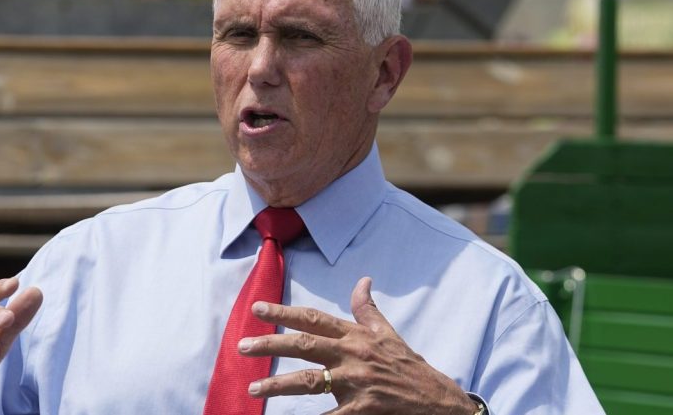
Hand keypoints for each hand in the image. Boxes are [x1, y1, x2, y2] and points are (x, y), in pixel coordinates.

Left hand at [239, 277, 478, 413]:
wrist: (440, 403)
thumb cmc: (410, 368)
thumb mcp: (389, 334)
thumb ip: (368, 310)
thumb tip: (362, 280)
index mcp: (356, 336)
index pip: (314, 319)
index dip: (284, 312)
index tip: (257, 308)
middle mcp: (354, 355)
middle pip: (305, 346)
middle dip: (270, 344)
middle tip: (241, 347)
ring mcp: (357, 384)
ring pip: (310, 382)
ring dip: (278, 385)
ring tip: (252, 388)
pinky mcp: (361, 411)